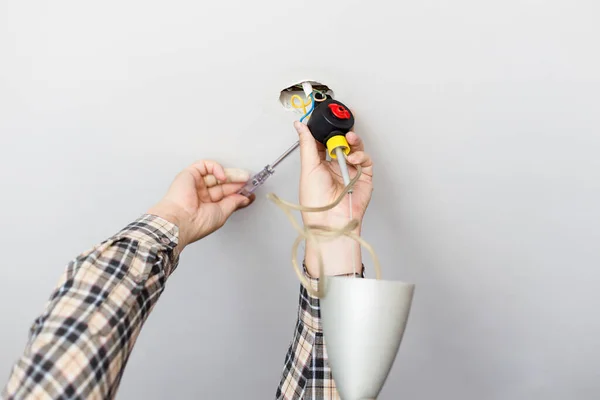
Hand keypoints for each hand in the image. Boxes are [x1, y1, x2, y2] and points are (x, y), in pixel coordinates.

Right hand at [148, 160, 253, 251]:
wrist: (181, 220)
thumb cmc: (196, 223)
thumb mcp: (223, 213)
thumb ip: (234, 203)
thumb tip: (245, 198)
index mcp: (207, 205)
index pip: (226, 194)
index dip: (238, 191)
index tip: (251, 191)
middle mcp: (201, 194)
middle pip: (222, 183)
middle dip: (237, 182)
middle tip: (248, 181)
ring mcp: (196, 184)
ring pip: (215, 174)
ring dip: (231, 175)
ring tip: (243, 178)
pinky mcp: (190, 174)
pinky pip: (205, 165)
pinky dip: (216, 168)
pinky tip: (223, 177)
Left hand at [294, 121, 373, 276]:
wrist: (331, 220)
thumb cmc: (316, 202)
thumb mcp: (308, 167)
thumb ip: (307, 143)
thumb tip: (299, 125)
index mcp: (318, 164)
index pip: (322, 141)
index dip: (324, 130)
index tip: (322, 118)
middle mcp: (334, 166)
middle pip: (341, 141)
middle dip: (341, 132)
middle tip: (339, 126)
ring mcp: (349, 171)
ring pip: (355, 148)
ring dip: (352, 141)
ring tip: (348, 139)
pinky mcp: (363, 177)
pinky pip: (365, 160)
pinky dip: (360, 155)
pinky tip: (353, 158)